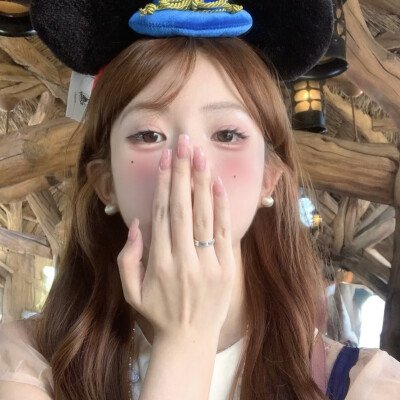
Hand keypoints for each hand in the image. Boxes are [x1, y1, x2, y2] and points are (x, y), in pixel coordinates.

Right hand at [117, 134, 235, 339]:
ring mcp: (208, 264)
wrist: (190, 340)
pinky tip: (217, 184)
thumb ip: (128, 257)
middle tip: (184, 143)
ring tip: (200, 155)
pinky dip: (221, 206)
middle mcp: (183, 260)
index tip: (167, 158)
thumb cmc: (158, 312)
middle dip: (183, 173)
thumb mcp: (131, 290)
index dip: (165, 184)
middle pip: (183, 208)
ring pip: (204, 215)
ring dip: (202, 182)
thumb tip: (138, 222)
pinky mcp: (226, 268)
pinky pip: (224, 232)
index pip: (162, 214)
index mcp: (159, 263)